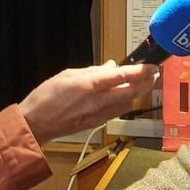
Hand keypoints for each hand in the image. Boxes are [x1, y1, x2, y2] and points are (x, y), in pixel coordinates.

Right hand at [19, 61, 157, 142]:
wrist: (36, 124)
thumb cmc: (46, 97)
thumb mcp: (67, 75)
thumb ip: (91, 71)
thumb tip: (110, 67)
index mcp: (88, 85)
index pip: (121, 76)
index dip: (140, 71)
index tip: (151, 65)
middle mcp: (97, 101)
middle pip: (131, 92)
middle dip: (146, 82)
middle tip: (153, 74)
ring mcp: (98, 115)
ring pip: (127, 104)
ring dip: (139, 93)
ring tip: (145, 83)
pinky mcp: (97, 123)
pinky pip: (118, 112)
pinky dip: (126, 102)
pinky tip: (127, 96)